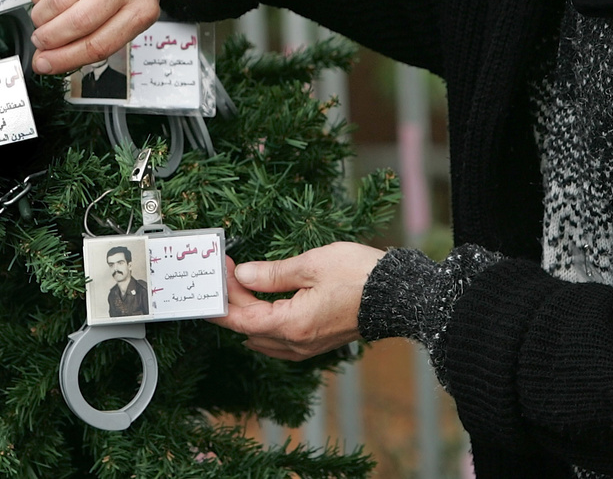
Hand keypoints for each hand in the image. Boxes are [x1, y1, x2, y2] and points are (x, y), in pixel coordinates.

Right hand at [30, 0, 206, 74]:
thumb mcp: (131, 12)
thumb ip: (97, 37)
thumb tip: (50, 59)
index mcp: (142, 9)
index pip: (99, 44)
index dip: (65, 59)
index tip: (45, 64)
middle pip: (77, 22)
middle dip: (49, 39)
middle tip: (40, 42)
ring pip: (57, 0)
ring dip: (41, 18)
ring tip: (42, 20)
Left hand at [210, 243, 385, 360]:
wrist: (400, 295)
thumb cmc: (359, 276)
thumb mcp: (311, 265)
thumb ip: (272, 273)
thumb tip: (243, 275)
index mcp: (292, 325)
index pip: (241, 319)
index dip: (223, 299)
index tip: (212, 278)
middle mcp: (297, 343)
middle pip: (250, 326)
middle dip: (234, 300)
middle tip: (225, 271)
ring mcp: (308, 347)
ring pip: (263, 336)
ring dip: (248, 311)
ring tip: (239, 284)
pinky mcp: (318, 343)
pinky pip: (280, 340)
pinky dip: (265, 323)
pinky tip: (261, 310)